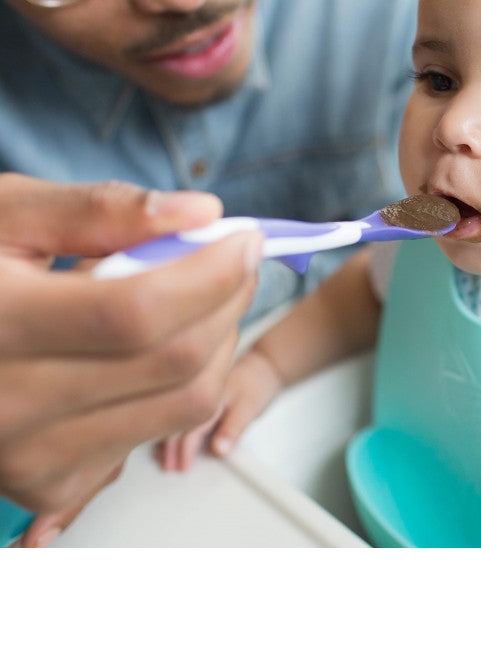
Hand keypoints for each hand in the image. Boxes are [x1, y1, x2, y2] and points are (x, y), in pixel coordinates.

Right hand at [0, 173, 262, 545]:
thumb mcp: (6, 215)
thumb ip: (99, 211)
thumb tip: (198, 213)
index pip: (137, 312)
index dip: (209, 273)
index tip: (242, 240)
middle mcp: (11, 408)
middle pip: (175, 363)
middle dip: (228, 301)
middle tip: (232, 262)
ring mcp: (32, 458)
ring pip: (184, 405)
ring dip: (216, 343)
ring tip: (194, 298)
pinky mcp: (51, 483)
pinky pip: (157, 432)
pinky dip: (179, 384)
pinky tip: (148, 348)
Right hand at [156, 348, 284, 470]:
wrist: (263, 365)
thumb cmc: (256, 384)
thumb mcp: (249, 408)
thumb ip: (233, 430)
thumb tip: (218, 450)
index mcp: (209, 395)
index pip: (189, 426)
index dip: (184, 449)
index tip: (182, 466)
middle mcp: (197, 391)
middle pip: (175, 420)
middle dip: (168, 446)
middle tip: (168, 466)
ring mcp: (194, 390)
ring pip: (173, 415)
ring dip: (166, 437)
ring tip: (162, 457)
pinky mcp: (195, 393)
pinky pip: (179, 410)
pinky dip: (171, 426)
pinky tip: (167, 439)